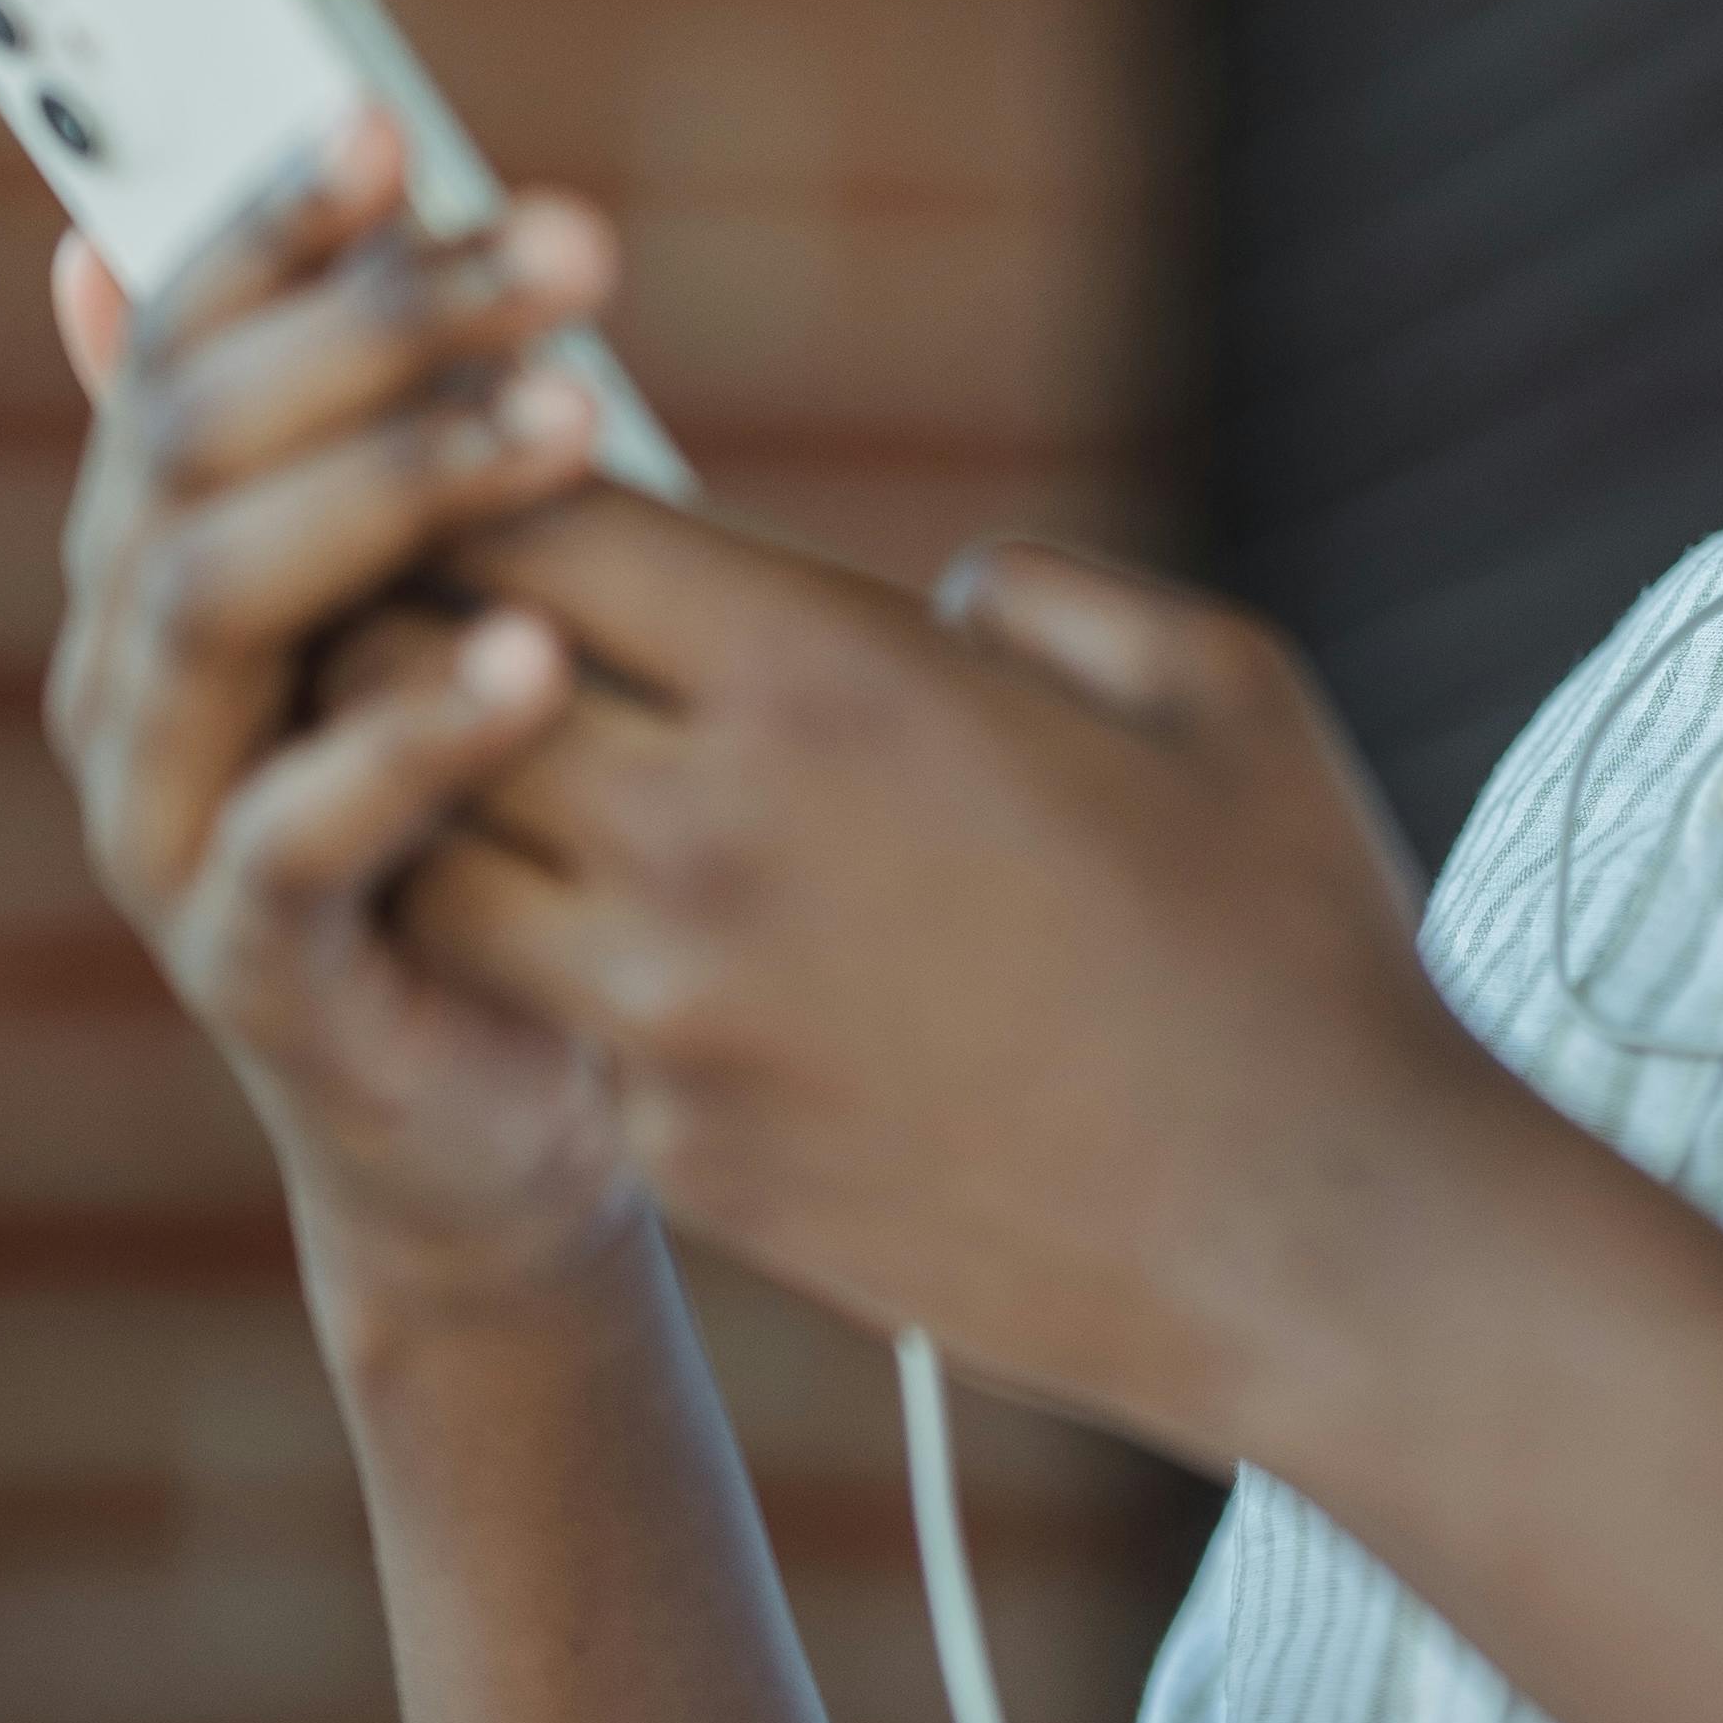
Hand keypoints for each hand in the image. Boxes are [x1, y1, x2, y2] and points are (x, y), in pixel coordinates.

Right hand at [45, 115, 651, 1336]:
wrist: (509, 1091)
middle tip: (569, 251)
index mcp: (157, 555)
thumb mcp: (436, 582)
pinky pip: (298, 836)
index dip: (269, 228)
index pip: (174, 349)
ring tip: (573, 420)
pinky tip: (537, 652)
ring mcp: (167, 821)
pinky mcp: (251, 964)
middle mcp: (128, 672)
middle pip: (197, 452)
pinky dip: (415, 734)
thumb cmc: (488, 795)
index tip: (393, 120)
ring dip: (396, 486)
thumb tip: (192, 203)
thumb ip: (354, 419)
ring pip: (217, 609)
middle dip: (378, 327)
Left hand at [399, 504, 1486, 1462]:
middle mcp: (706, 833)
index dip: (485, 485)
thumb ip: (1040, 597)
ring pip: (416, 867)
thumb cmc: (1296, 941)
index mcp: (830, 676)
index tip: (497, 472)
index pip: (534, 531)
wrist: (1319, 1250)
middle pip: (413, 690)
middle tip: (433, 612)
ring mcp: (671, 1014)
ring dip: (423, 812)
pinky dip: (549, 963)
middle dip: (403, 633)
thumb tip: (939, 598)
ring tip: (483, 777)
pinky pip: (541, 1018)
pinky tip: (625, 940)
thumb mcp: (1211, 681)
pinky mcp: (679, 1156)